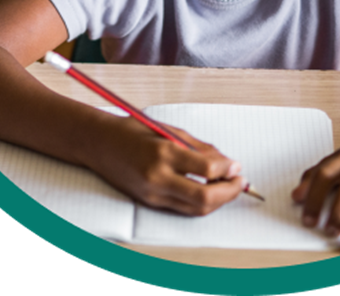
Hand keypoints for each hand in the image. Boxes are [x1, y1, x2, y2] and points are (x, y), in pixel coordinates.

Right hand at [88, 114, 243, 215]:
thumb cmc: (133, 131)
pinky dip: (200, 202)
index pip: (206, 168)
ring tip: (228, 186)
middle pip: (204, 197)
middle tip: (240, 181)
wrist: (99, 144)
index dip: (227, 169)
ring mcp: (152, 194)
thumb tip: (226, 162)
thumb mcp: (169, 130)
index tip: (237, 165)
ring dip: (217, 201)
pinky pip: (182, 208)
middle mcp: (157, 178)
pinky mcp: (149, 203)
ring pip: (194, 209)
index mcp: (163, 153)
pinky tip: (209, 190)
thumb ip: (198, 147)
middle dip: (228, 192)